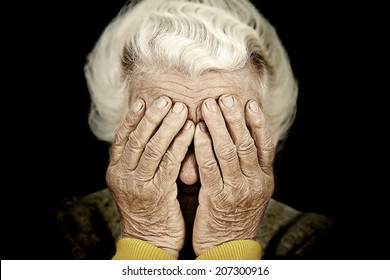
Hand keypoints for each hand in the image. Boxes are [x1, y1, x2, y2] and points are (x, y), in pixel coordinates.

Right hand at [106, 96, 194, 257]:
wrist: (149, 240)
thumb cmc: (148, 207)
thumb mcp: (135, 182)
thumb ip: (140, 159)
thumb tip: (151, 130)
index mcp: (116, 171)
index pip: (122, 138)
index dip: (133, 118)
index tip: (144, 101)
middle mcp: (123, 176)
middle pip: (137, 140)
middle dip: (153, 118)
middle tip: (166, 100)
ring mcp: (138, 186)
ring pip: (153, 149)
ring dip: (168, 126)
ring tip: (180, 109)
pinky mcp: (157, 194)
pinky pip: (170, 164)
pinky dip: (180, 144)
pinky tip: (190, 131)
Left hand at [193, 95, 274, 255]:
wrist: (230, 246)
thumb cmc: (237, 213)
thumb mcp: (251, 190)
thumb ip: (248, 167)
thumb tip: (242, 137)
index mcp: (265, 179)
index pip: (265, 145)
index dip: (258, 122)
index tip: (249, 102)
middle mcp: (255, 182)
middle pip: (246, 143)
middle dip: (234, 118)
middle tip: (224, 97)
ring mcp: (238, 191)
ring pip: (228, 152)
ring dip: (218, 126)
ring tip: (208, 107)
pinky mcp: (218, 199)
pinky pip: (210, 168)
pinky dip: (203, 147)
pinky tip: (197, 132)